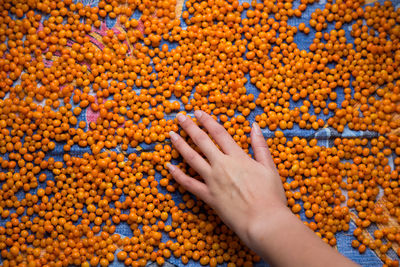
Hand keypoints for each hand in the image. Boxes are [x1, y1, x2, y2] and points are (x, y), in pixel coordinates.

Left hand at [166, 110, 286, 246]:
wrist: (264, 221)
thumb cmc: (271, 196)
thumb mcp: (270, 167)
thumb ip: (260, 145)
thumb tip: (254, 126)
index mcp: (238, 157)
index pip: (219, 133)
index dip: (207, 120)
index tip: (198, 112)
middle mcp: (222, 165)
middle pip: (202, 141)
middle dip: (189, 127)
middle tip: (179, 117)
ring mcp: (213, 181)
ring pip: (192, 158)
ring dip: (180, 145)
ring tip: (171, 135)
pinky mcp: (208, 197)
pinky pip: (189, 184)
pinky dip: (178, 175)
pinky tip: (169, 167)